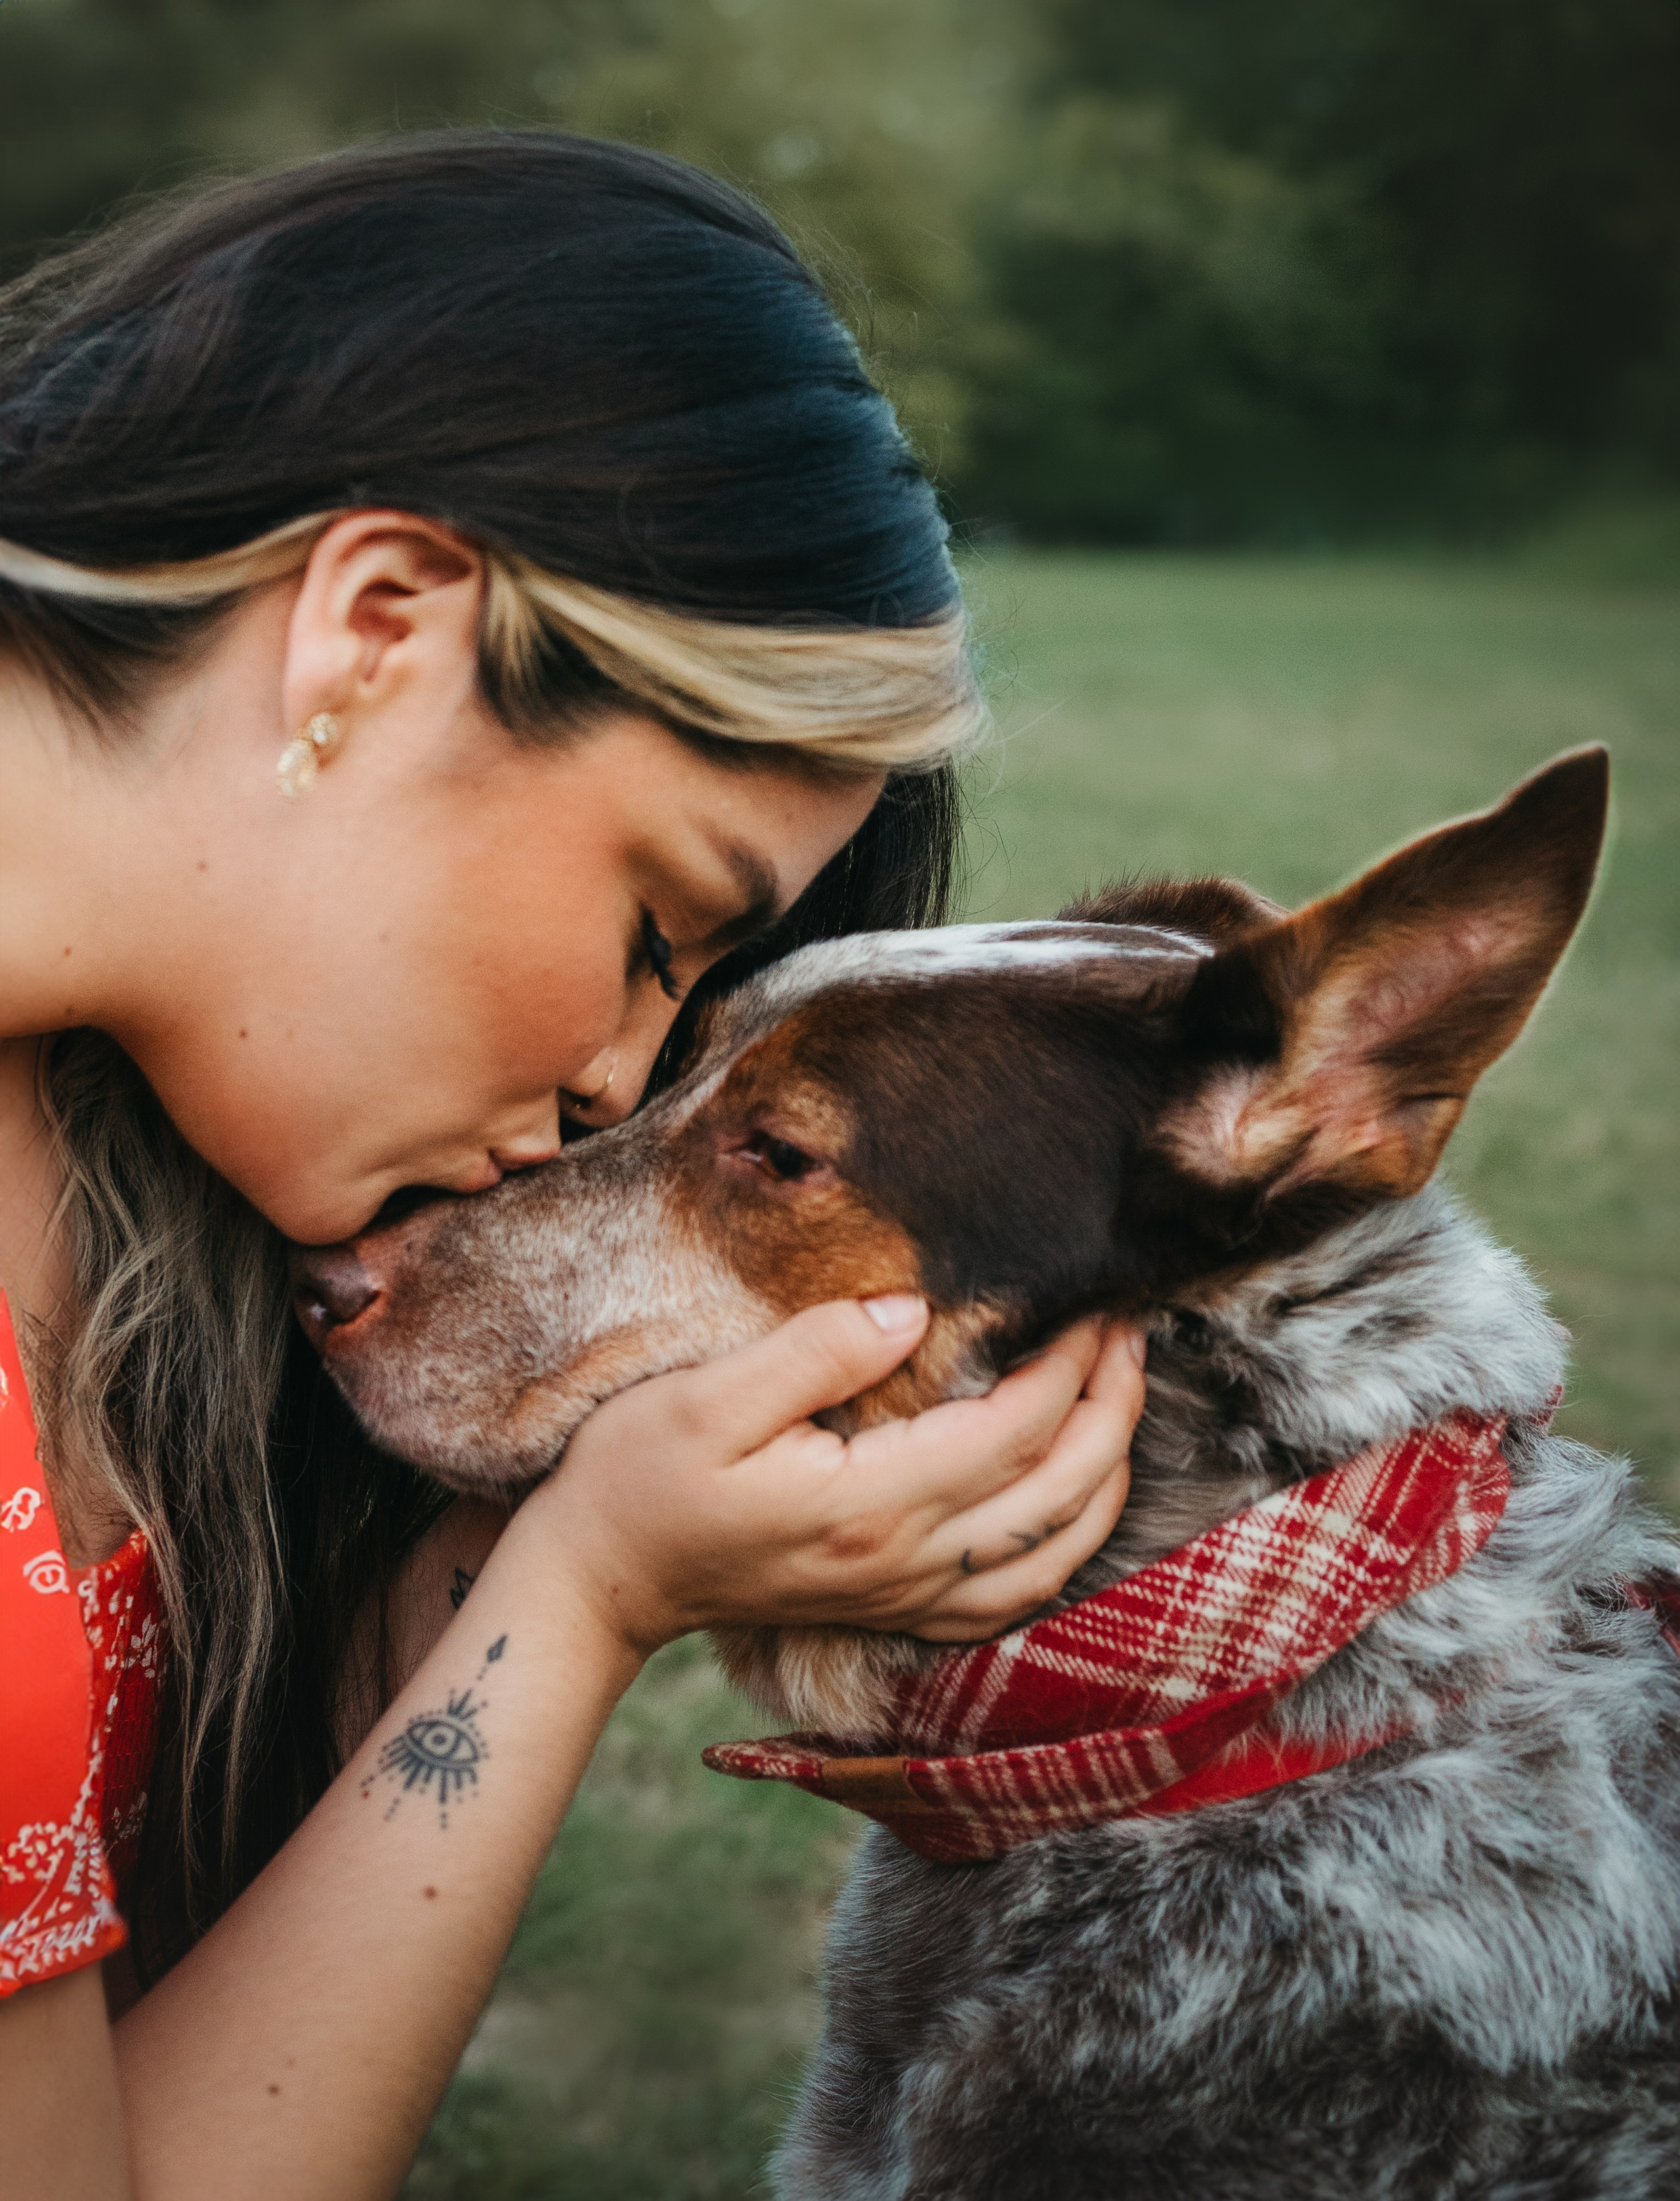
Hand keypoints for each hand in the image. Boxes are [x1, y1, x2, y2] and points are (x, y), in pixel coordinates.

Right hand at [525, 1296, 1144, 1660]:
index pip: (1012, 1434)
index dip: (1070, 1366)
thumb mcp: (707, 1397)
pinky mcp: (892, 1607)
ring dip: (1107, 1476)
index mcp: (868, 1506)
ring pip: (1051, 1555)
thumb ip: (815, 1352)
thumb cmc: (638, 1478)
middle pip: (1055, 1495)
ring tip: (1123, 1396)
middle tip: (1132, 1329)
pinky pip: (1013, 1596)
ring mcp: (902, 1596)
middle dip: (1113, 1409)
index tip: (1095, 1301)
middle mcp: (903, 1563)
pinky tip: (1075, 1497)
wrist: (598, 1580)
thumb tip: (913, 1310)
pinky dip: (1067, 1545)